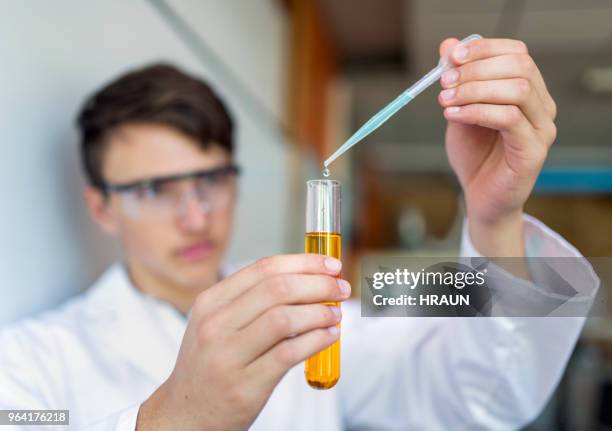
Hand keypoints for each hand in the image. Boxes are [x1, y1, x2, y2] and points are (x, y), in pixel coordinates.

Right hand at [136, 254, 349, 430]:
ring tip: (336, 314)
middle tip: (341, 288)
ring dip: (319, 312)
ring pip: (284, 319)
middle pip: (277, 289)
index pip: (264, 268)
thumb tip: (310, 281)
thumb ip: (253, 302)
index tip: (331, 265)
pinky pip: (289, 354)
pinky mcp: (245, 385)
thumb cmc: (211, 364)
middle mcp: (215, 325)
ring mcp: (227, 356)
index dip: (304, 262)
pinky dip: (316, 340)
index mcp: (210, 301)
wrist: (186, 414)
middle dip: (318, 284)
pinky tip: (329, 336)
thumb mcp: (217, 324)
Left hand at [437, 38, 556, 255]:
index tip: (451, 57)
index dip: (484, 49)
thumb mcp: (460, 110)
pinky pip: (509, 119)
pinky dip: (477, 111)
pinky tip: (453, 116)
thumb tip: (449, 45)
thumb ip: (458, 81)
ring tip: (445, 101)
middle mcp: (542, 106)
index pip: (517, 53)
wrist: (480, 197)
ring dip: (475, 90)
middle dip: (477, 69)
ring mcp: (542, 129)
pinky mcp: (533, 151)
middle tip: (445, 82)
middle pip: (519, 66)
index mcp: (529, 91)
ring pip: (517, 89)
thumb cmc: (474, 155)